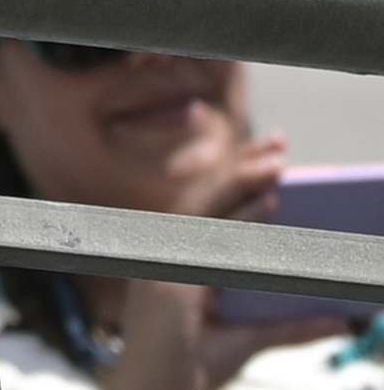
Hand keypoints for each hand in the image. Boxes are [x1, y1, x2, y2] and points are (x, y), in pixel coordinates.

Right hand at [113, 127, 291, 389]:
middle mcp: (170, 253)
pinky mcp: (173, 279)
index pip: (211, 207)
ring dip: (243, 180)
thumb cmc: (188, 368)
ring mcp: (168, 263)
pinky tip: (267, 201)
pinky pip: (208, 238)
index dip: (239, 178)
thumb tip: (343, 318)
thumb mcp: (250, 340)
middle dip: (243, 167)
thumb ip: (293, 326)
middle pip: (207, 197)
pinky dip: (239, 216)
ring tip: (277, 159)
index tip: (271, 158)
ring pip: (205, 207)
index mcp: (181, 259)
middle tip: (279, 144)